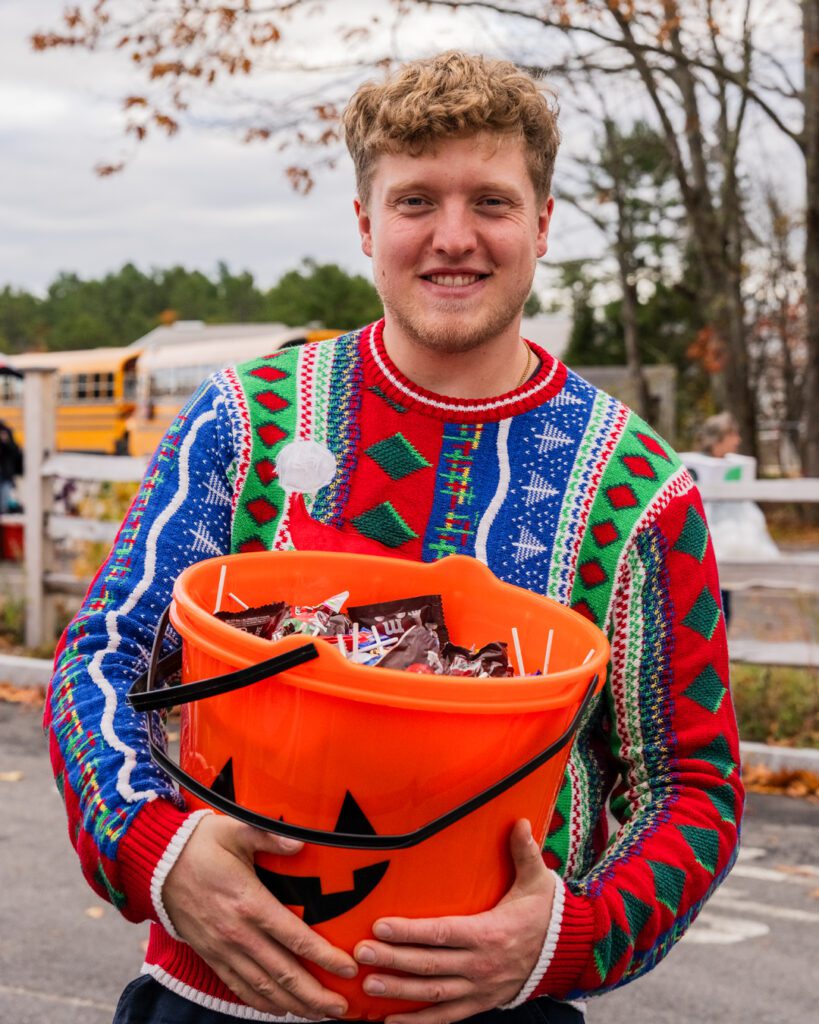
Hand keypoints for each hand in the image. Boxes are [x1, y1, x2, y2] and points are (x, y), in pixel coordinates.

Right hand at [163, 814, 357, 1017]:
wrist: (156, 864)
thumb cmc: (201, 844)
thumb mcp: (236, 830)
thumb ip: (270, 836)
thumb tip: (301, 841)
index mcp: (250, 904)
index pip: (295, 939)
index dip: (324, 957)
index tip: (349, 967)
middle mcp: (238, 934)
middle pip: (283, 974)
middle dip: (316, 995)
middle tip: (342, 1008)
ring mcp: (222, 949)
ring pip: (263, 989)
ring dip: (294, 1005)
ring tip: (319, 1014)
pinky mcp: (210, 955)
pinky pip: (238, 988)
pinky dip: (261, 1004)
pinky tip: (281, 1010)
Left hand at [353, 819, 555, 1023]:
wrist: (567, 956)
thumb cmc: (544, 914)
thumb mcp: (537, 882)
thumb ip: (524, 852)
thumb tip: (518, 821)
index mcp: (489, 933)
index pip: (442, 933)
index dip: (410, 932)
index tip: (380, 925)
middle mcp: (480, 964)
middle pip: (430, 965)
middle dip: (392, 959)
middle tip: (360, 953)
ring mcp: (479, 989)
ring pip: (433, 993)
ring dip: (399, 992)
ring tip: (367, 985)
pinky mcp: (479, 1004)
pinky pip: (445, 1018)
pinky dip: (419, 1022)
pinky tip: (390, 1022)